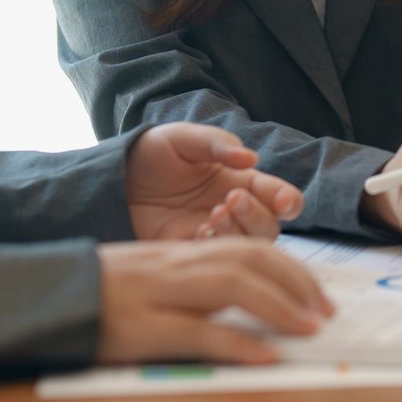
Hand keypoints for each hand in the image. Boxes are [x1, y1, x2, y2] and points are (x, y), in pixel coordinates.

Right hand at [96, 238, 333, 365]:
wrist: (44, 298)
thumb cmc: (101, 293)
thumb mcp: (154, 278)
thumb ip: (195, 284)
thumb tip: (246, 301)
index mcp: (183, 252)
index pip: (249, 248)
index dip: (291, 269)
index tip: (318, 294)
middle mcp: (177, 264)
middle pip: (251, 260)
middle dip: (297, 285)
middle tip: (326, 313)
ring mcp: (159, 293)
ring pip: (233, 286)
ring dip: (280, 307)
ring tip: (310, 328)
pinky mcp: (142, 328)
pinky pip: (199, 332)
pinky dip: (238, 343)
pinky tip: (265, 356)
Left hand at [126, 122, 303, 241]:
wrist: (114, 178)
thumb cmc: (153, 152)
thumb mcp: (183, 138)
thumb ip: (216, 143)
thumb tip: (249, 158)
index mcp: (240, 180)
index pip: (278, 195)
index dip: (287, 201)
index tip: (282, 202)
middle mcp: (234, 211)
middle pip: (269, 227)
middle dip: (257, 215)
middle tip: (231, 199)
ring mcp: (213, 234)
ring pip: (247, 249)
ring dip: (238, 234)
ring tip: (213, 215)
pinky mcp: (189, 253)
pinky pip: (214, 262)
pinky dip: (213, 249)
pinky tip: (196, 232)